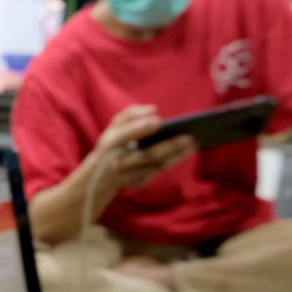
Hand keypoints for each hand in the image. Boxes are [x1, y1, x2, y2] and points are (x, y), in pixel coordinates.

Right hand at [80, 105, 195, 217]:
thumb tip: (153, 109)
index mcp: (109, 144)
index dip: (140, 128)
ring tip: (193, 142)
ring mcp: (128, 175)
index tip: (159, 121)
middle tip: (188, 136)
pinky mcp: (137, 182)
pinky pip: (158, 171)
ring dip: (176, 155)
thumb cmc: (111, 146)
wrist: (98, 177)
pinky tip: (186, 151)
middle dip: (168, 146)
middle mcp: (118, 162)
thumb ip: (129, 115)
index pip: (124, 136)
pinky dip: (173, 161)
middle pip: (146, 155)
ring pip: (156, 165)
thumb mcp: (113, 128)